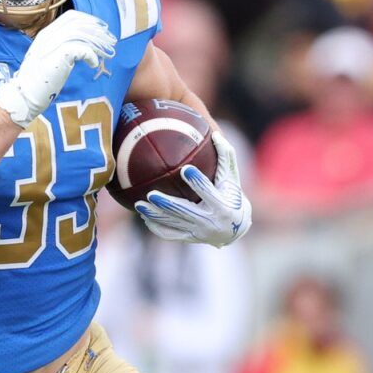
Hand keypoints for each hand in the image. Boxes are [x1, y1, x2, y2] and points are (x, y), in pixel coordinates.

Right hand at [0, 10, 115, 126]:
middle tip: (110, 40)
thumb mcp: (47, 59)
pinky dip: (91, 55)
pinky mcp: (58, 57)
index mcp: (45, 34)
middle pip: (79, 23)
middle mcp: (48, 36)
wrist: (23, 96)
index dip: (89, 20)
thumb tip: (79, 47)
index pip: (71, 17)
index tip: (101, 28)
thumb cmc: (36, 83)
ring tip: (107, 53)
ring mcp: (52, 45)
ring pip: (82, 34)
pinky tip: (94, 64)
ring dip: (98, 43)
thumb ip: (59, 49)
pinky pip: (82, 49)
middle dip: (97, 30)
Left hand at [135, 126, 251, 246]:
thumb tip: (216, 134)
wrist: (234, 229)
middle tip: (151, 194)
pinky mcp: (189, 238)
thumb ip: (226, 156)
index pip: (209, 193)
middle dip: (167, 204)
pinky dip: (156, 226)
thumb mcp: (232, 177)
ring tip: (138, 205)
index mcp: (222, 206)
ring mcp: (198, 232)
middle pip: (185, 212)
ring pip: (173, 224)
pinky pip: (169, 234)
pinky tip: (144, 216)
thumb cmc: (232, 195)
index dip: (198, 182)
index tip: (185, 169)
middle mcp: (210, 222)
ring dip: (155, 215)